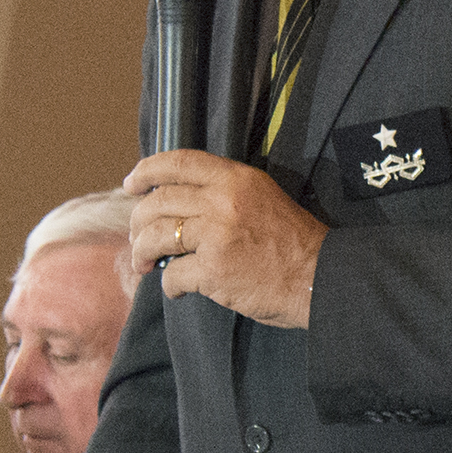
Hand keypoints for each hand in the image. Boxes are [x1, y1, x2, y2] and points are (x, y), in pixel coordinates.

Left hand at [123, 150, 325, 328]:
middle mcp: (223, 201)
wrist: (320, 276)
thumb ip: (225, 193)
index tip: (131, 184)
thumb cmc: (293, 242)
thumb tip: (181, 203)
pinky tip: (176, 289)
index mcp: (236, 179)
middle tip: (136, 237)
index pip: (180, 163)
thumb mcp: (263, 198)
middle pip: (159, 202)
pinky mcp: (214, 270)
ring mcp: (217, 235)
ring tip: (144, 264)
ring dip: (142, 252)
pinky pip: (173, 274)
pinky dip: (168, 285)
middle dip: (138, 222)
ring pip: (157, 236)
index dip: (147, 171)